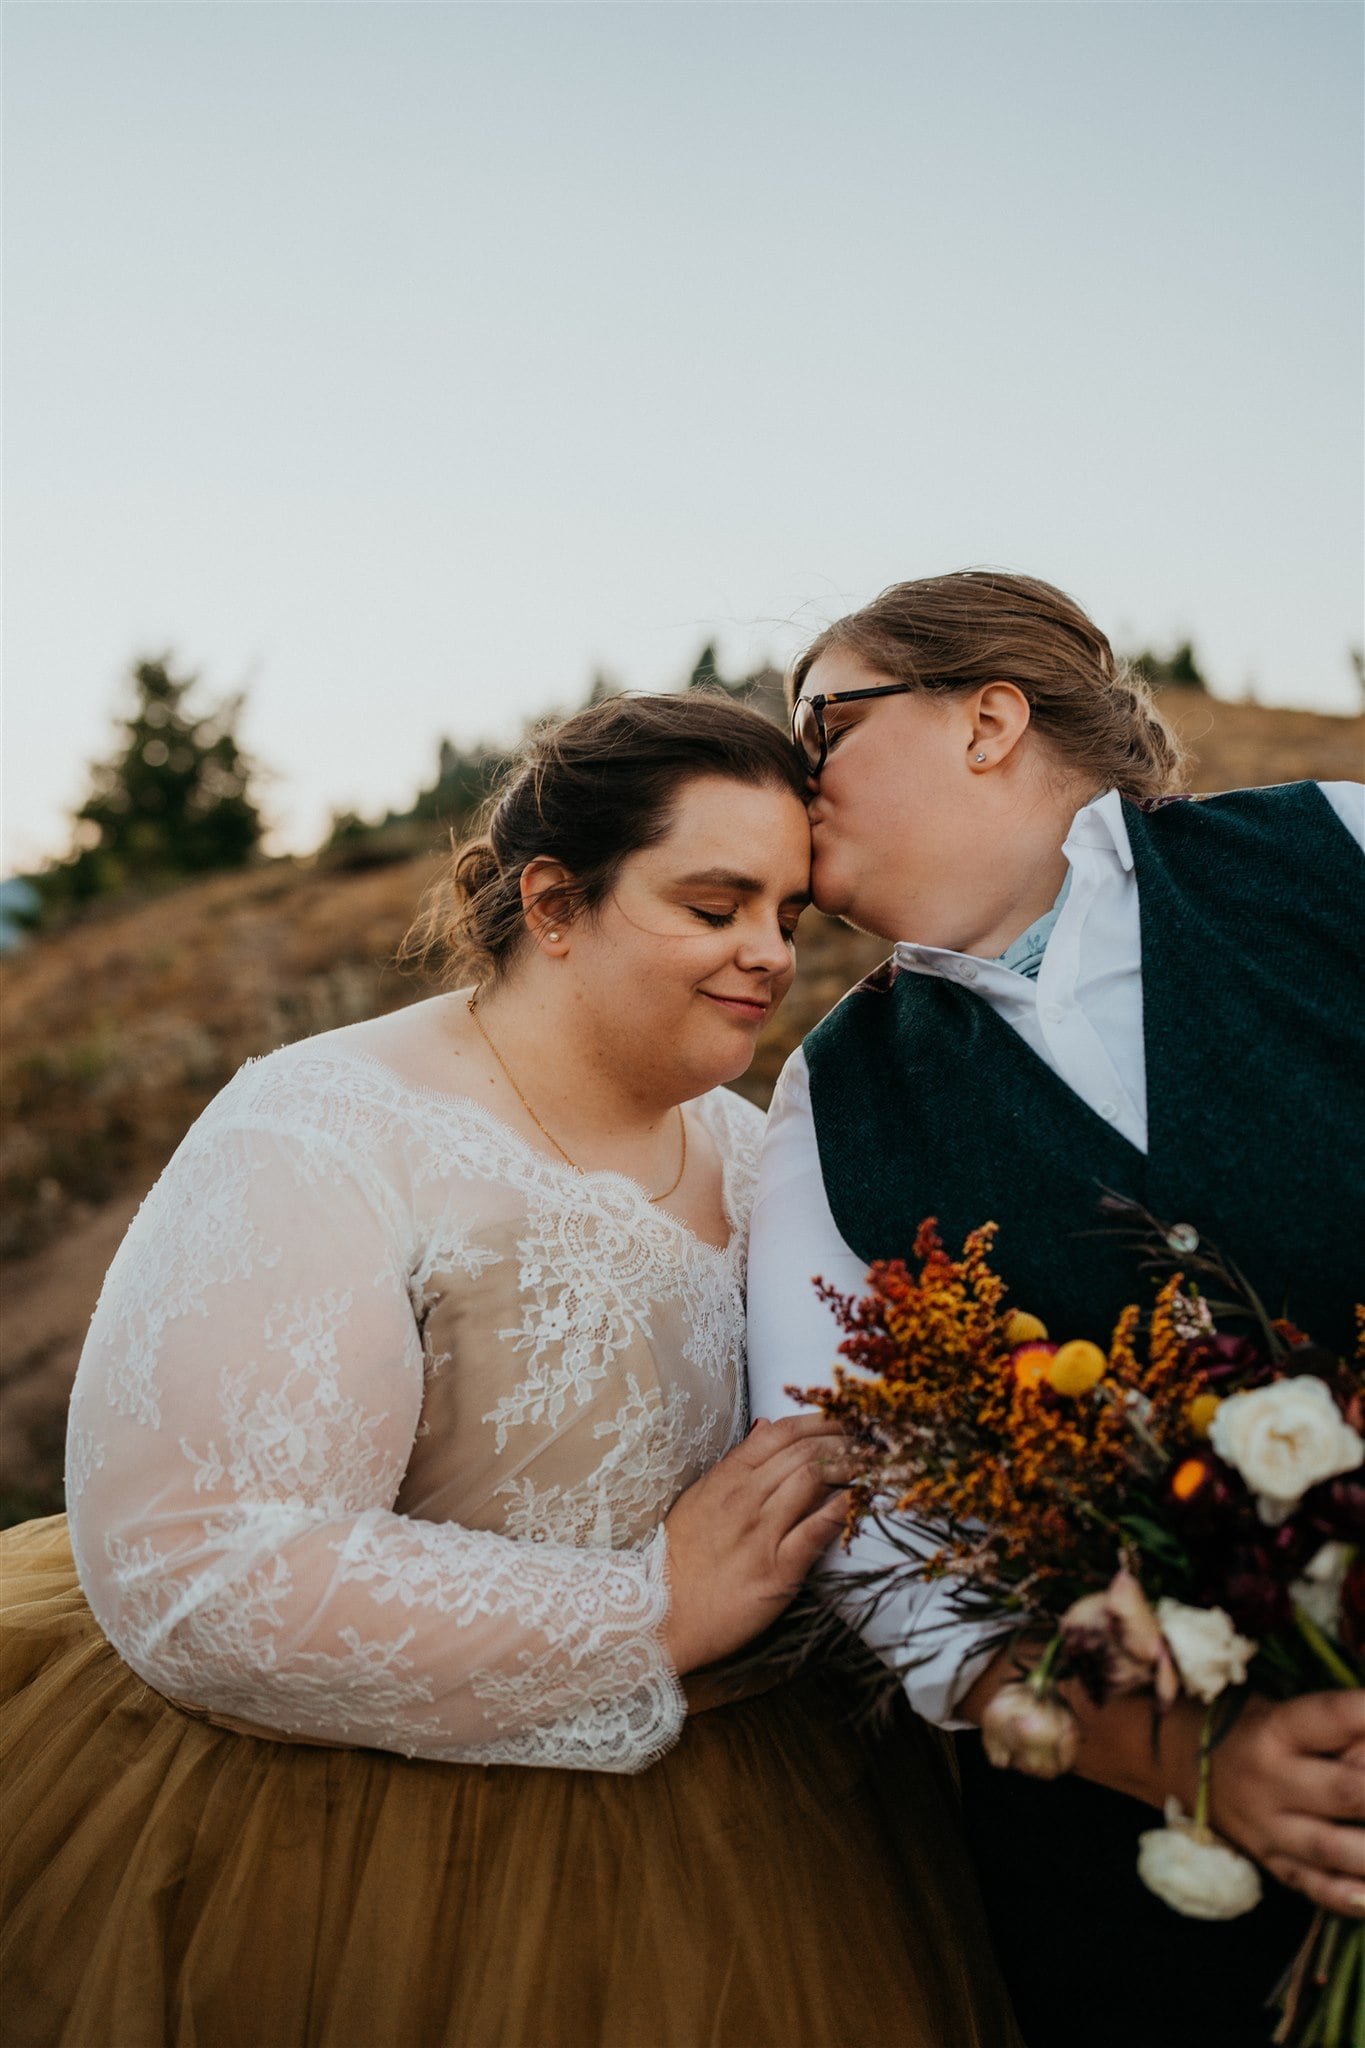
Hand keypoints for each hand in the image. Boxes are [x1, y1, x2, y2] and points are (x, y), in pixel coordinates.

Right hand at [660, 1414, 849, 1675]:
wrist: (663, 1616)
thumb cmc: (681, 1560)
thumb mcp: (699, 1499)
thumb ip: (735, 1464)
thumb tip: (767, 1426)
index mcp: (726, 1478)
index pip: (781, 1432)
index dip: (820, 1420)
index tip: (845, 1418)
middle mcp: (744, 1498)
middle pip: (804, 1451)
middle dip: (844, 1438)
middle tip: (870, 1438)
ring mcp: (761, 1533)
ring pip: (814, 1480)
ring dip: (850, 1466)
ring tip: (871, 1463)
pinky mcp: (777, 1570)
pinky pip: (816, 1529)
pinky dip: (843, 1508)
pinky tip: (859, 1499)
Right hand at [1210, 1691, 1364, 1916]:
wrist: (1190, 1767)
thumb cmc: (1260, 1732)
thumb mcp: (1291, 1715)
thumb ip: (1344, 1730)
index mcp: (1278, 1729)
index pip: (1336, 1715)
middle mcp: (1272, 1779)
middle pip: (1348, 1791)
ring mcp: (1271, 1829)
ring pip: (1337, 1849)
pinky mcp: (1275, 1866)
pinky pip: (1320, 1889)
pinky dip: (1356, 1898)